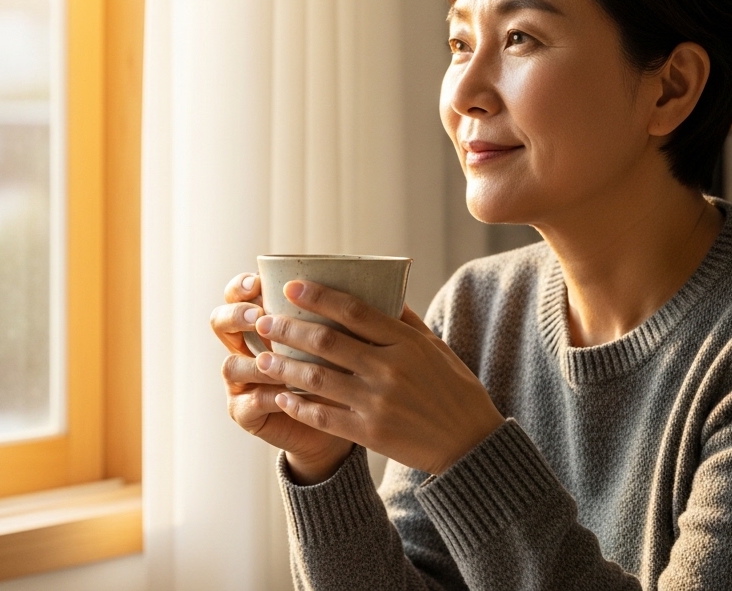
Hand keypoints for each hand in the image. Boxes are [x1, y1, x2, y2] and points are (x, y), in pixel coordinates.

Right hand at [210, 273, 353, 483]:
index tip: (260, 281)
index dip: (243, 286)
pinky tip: (286, 394)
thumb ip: (343, 311)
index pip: (240, 293)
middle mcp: (245, 346)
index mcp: (263, 319)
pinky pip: (251, 401)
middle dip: (237, 316)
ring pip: (232, 365)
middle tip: (260, 316)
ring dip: (255, 363)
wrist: (339, 419)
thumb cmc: (342, 368)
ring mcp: (241, 381)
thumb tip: (378, 280)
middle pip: (220, 322)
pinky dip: (269, 396)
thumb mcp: (342, 336)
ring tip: (272, 361)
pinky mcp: (247, 411)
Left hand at [253, 280, 504, 475]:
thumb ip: (405, 321)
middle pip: (327, 341)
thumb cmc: (454, 390)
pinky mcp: (370, 433)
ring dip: (284, 366)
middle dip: (289, 328)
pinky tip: (281, 396)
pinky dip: (298, 405)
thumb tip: (379, 290)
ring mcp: (378, 402)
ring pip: (317, 378)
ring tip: (261, 358)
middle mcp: (389, 369)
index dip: (319, 296)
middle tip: (265, 320)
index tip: (292, 286)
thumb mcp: (436, 348)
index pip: (354, 311)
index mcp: (407, 343)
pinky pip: (324, 415)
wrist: (470, 444)